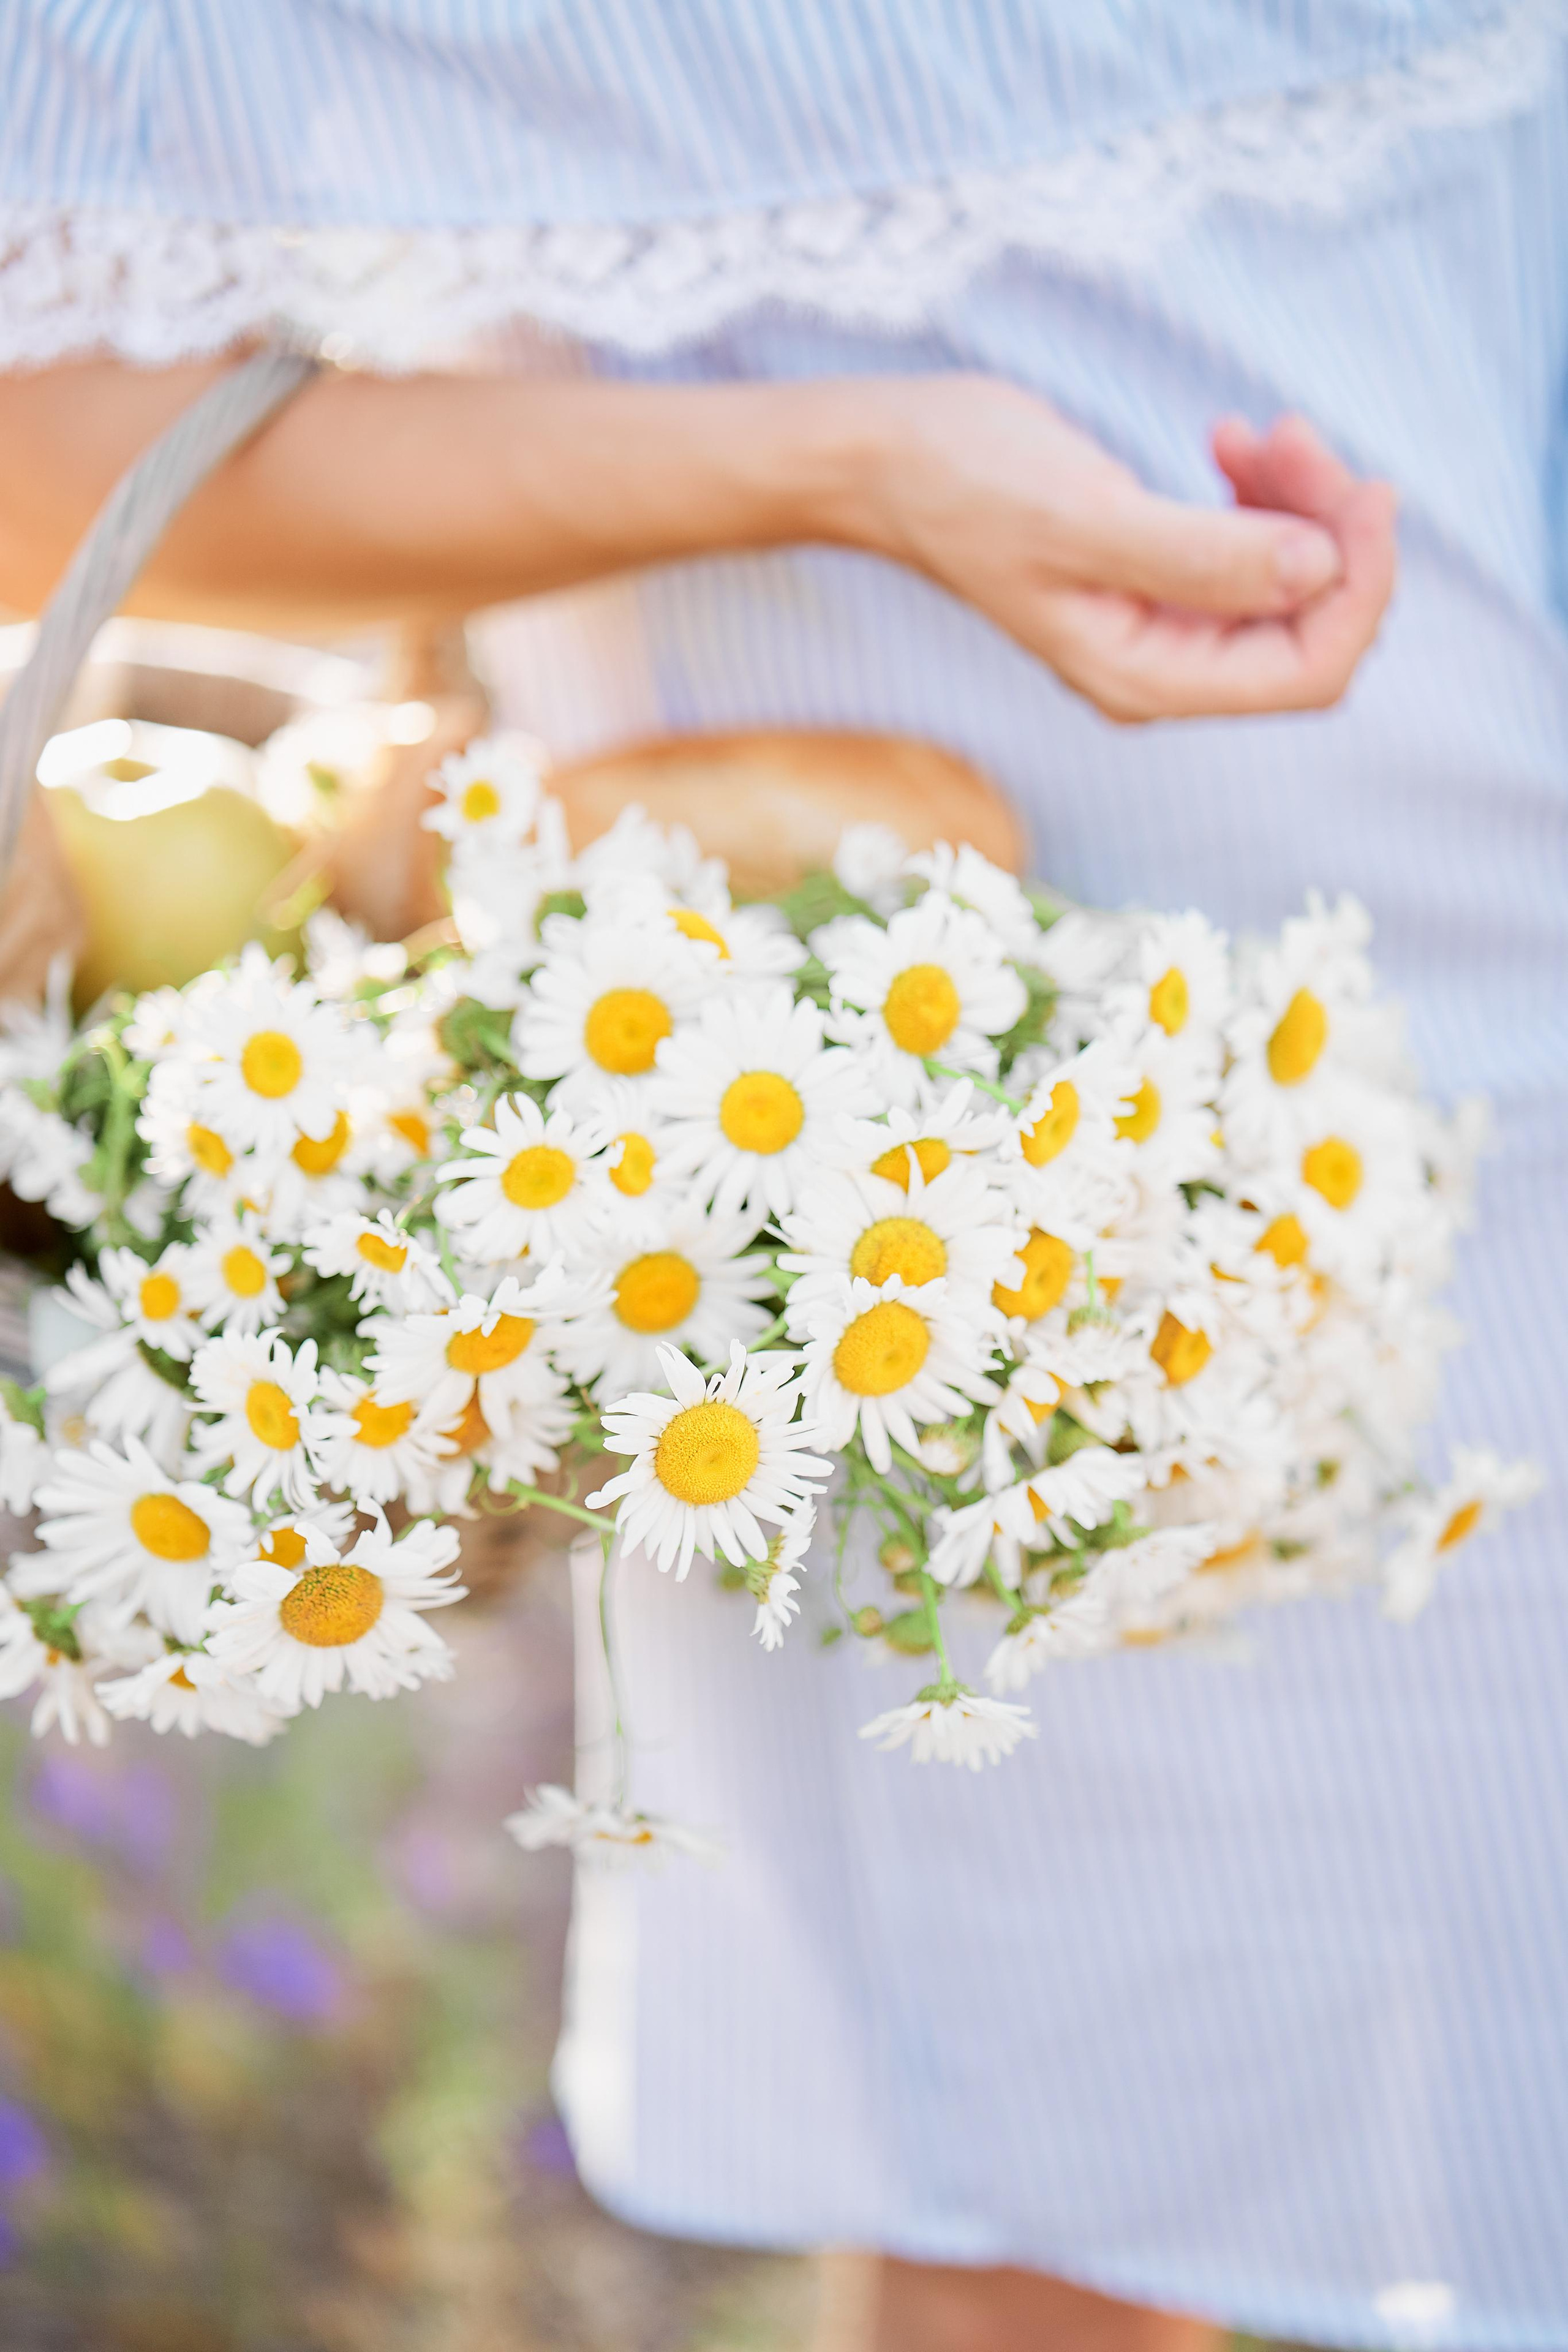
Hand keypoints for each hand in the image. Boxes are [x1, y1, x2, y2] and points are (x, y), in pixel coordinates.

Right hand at [856, 378, 1396, 722]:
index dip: (1359, 589)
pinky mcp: (1156, 581)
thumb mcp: (1087, 516)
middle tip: (1296, 436)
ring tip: (1258, 433)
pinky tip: (1229, 444)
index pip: (1307, 672)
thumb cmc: (967, 484)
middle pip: (1309, 628)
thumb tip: (1317, 569)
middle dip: (1330, 533)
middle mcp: (1161, 670)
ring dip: (1300, 503)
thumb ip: (1203, 556)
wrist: (889, 461)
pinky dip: (1264, 496)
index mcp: (1146, 678)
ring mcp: (1160, 629)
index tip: (1364, 491)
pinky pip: (1250, 554)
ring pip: (1289, 585)